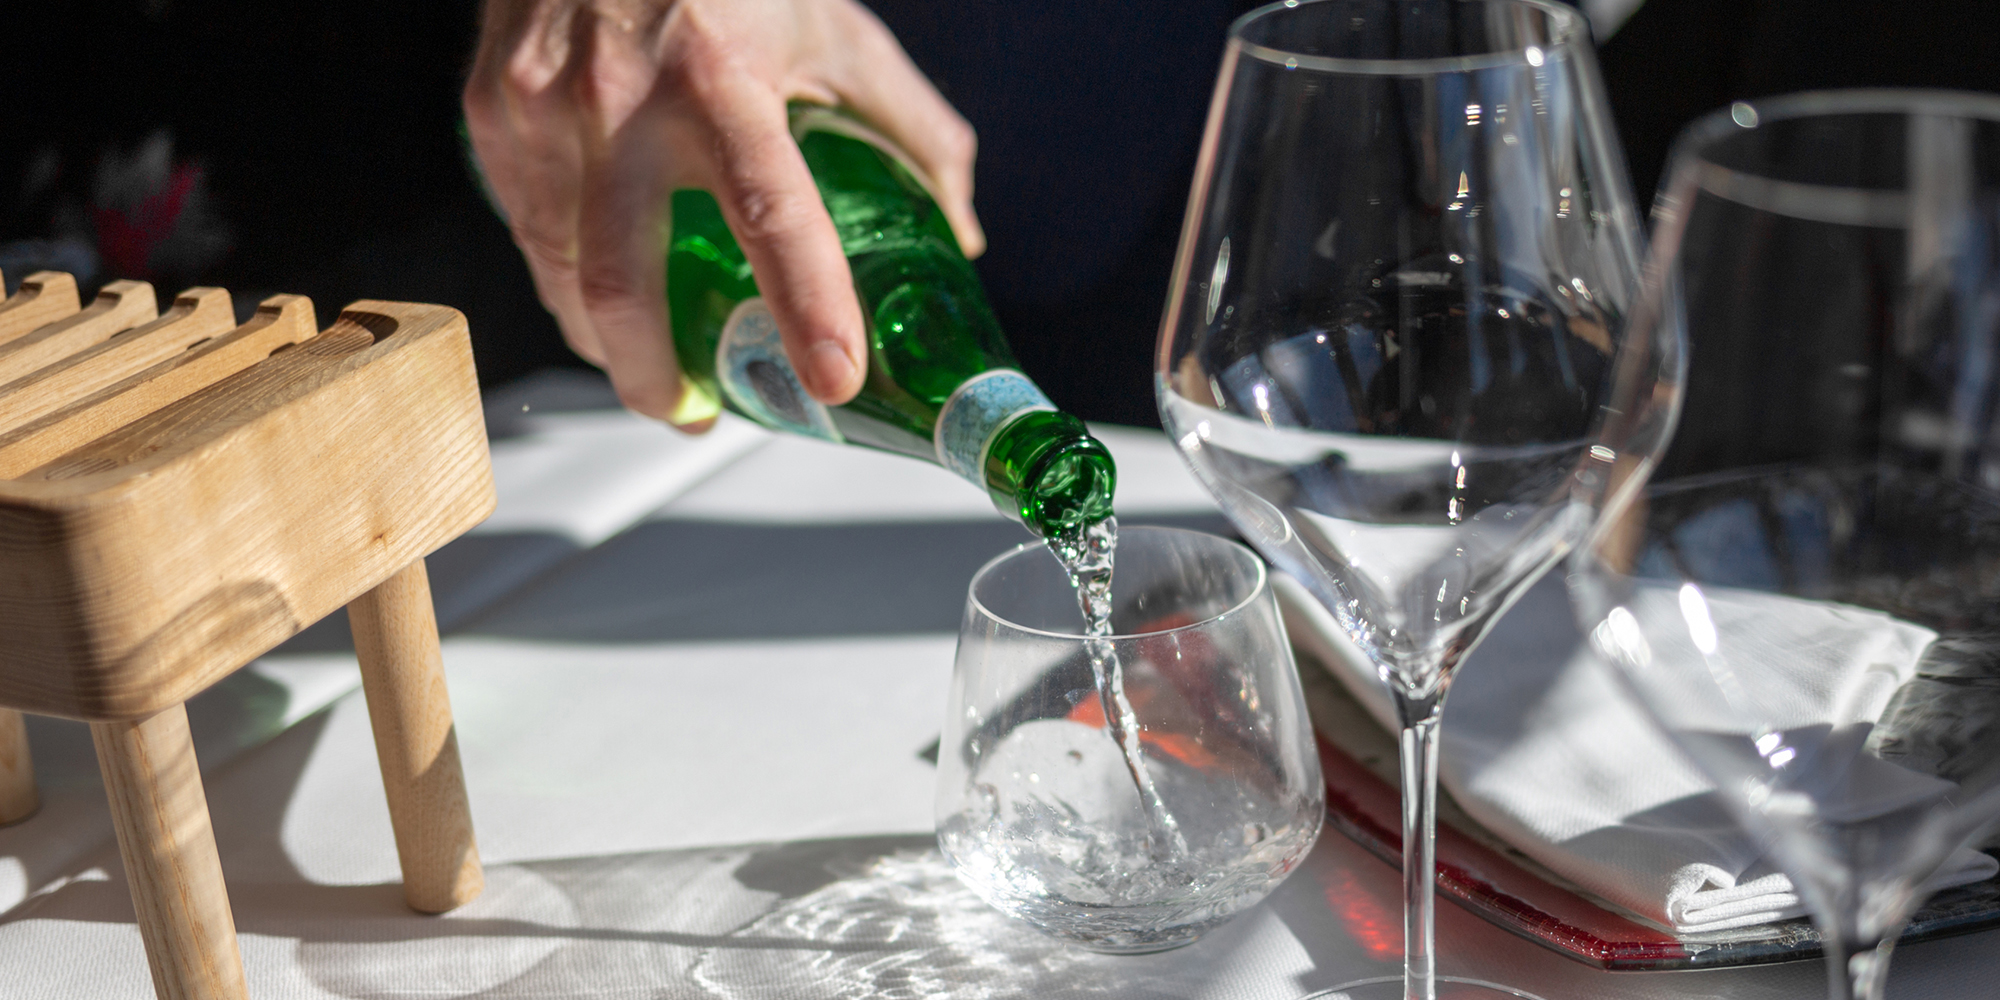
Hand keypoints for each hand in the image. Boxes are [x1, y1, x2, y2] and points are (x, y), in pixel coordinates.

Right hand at [464, 0, 983, 425]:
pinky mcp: (494, 108)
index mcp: (722, 78)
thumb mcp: (835, 31)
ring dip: (604, 337)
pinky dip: (566, 274)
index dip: (803, 304)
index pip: (769, 212)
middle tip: (695, 414)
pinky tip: (600, 284)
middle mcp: (621, 97)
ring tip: (648, 361)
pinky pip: (528, 227)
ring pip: (561, 271)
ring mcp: (542, 105)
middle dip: (653, 378)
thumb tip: (960, 233)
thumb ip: (910, 128)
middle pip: (621, 284)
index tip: (833, 376)